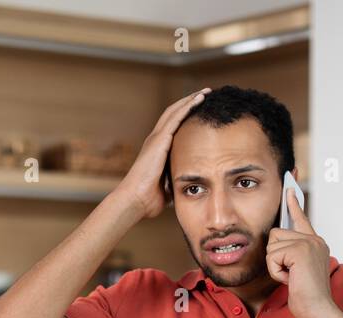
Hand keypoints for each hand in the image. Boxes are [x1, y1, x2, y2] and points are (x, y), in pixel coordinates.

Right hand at [111, 88, 210, 219]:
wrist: (136, 200)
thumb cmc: (149, 199)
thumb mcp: (169, 186)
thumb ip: (178, 179)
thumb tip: (190, 186)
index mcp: (157, 150)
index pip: (173, 126)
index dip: (186, 116)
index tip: (200, 110)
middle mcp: (155, 140)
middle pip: (174, 113)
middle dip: (189, 102)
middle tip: (206, 94)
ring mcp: (156, 138)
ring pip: (175, 111)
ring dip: (191, 99)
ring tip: (206, 92)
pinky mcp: (159, 140)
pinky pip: (176, 117)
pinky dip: (188, 106)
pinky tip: (199, 98)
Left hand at [266, 188, 342, 317]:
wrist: (317, 309)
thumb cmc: (306, 295)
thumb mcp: (297, 270)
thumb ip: (291, 254)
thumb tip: (275, 242)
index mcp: (315, 243)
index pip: (301, 219)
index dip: (293, 204)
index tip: (289, 188)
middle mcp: (314, 240)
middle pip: (276, 234)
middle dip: (275, 256)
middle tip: (290, 273)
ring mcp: (308, 243)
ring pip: (272, 246)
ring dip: (275, 266)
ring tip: (292, 277)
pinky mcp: (300, 251)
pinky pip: (272, 256)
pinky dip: (275, 271)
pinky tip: (290, 279)